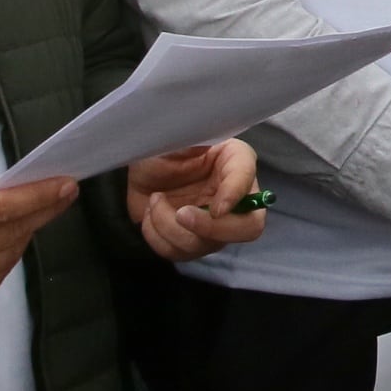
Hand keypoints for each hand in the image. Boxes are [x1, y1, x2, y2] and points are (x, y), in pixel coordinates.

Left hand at [128, 141, 267, 263]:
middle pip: (248, 228)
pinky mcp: (190, 240)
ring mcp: (214, 224)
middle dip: (212, 228)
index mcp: (235, 163)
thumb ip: (194, 142)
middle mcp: (234, 198)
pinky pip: (178, 252)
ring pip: (205, 245)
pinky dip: (157, 236)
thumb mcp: (178, 138)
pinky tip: (151, 214)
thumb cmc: (164, 149)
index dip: (235, 195)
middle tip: (181, 214)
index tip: (216, 207)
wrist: (142, 170)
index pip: (248, 179)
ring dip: (169, 227)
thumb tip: (206, 153)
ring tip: (154, 200)